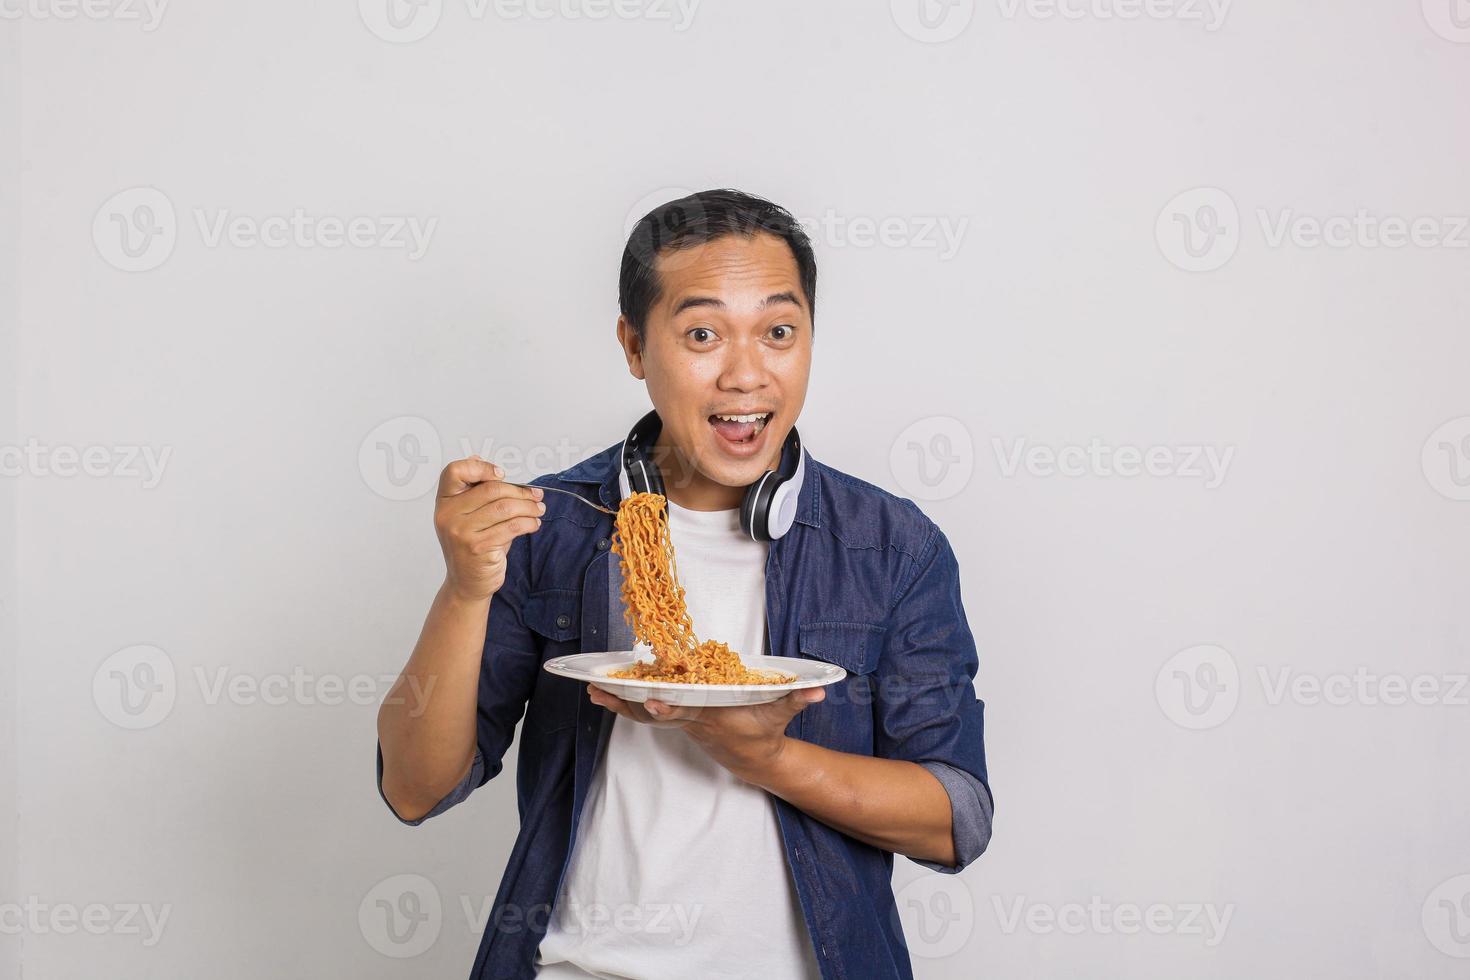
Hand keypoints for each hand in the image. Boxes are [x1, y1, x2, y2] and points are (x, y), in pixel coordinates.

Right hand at [433, 456, 545, 601]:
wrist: (467, 584)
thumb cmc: (473, 546)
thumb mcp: (467, 516)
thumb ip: (473, 490)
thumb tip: (478, 459)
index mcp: (444, 502)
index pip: (455, 471)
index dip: (481, 468)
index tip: (502, 475)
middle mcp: (448, 515)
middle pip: (491, 489)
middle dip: (520, 491)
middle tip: (536, 496)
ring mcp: (461, 532)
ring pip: (504, 508)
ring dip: (528, 507)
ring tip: (538, 509)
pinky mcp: (478, 547)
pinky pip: (512, 527)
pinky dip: (528, 523)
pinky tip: (534, 524)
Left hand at [587, 684, 825, 781]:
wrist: (754, 758)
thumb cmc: (765, 731)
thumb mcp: (782, 714)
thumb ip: (798, 699)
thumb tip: (819, 690)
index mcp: (713, 716)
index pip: (689, 712)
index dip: (670, 708)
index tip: (654, 701)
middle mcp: (692, 719)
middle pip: (656, 712)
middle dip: (629, 704)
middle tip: (601, 692)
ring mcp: (681, 721)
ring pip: (644, 713)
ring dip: (618, 703)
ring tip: (592, 691)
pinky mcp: (676, 719)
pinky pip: (646, 711)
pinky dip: (625, 703)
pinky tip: (605, 692)